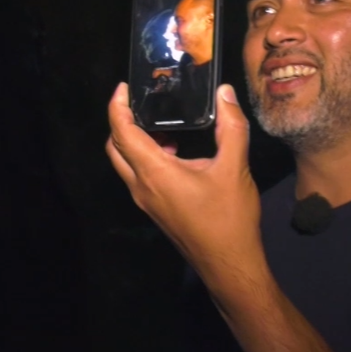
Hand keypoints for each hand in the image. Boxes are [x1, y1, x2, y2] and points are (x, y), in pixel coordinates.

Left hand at [105, 82, 262, 271]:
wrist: (228, 264)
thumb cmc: (229, 218)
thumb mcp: (235, 168)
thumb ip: (231, 126)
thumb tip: (224, 93)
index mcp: (154, 172)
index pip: (122, 132)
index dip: (117, 106)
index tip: (123, 87)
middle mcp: (141, 186)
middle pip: (116, 147)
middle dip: (121, 121)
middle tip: (139, 102)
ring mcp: (146, 201)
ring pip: (126, 164)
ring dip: (135, 141)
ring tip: (163, 124)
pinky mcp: (155, 209)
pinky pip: (139, 176)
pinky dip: (146, 157)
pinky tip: (175, 152)